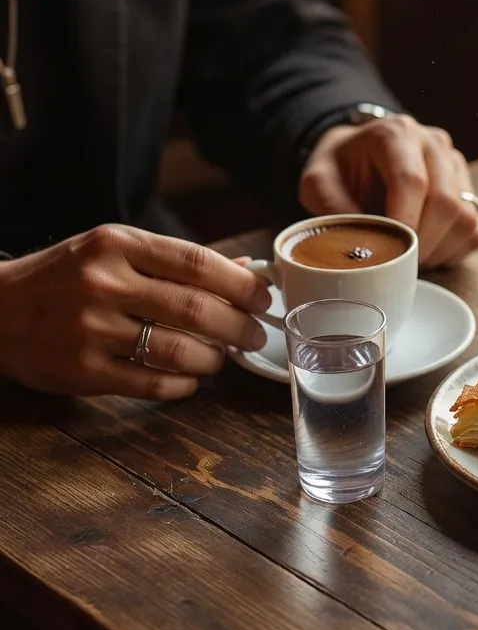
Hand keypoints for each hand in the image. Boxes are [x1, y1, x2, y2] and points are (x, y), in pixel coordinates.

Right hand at [0, 225, 269, 398]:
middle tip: (253, 336)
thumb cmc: (63, 277)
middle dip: (239, 327)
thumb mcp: (111, 251)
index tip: (263, 299)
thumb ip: (173, 261)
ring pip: (179, 350)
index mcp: (116, 245)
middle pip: (197, 309)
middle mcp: (104, 283)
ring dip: (213, 359)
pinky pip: (152, 383)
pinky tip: (189, 380)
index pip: (197, 262)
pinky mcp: (82, 371)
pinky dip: (183, 385)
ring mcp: (91, 329)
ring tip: (220, 359)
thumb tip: (241, 271)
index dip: (241, 285)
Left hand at [299, 115, 477, 266]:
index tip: (390, 252)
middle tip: (399, 264)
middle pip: (445, 201)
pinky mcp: (469, 192)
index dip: (403, 222)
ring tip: (410, 260)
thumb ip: (331, 208)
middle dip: (422, 243)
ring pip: (465, 219)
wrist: (361, 157)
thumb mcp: (318, 182)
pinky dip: (453, 252)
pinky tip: (427, 253)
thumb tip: (357, 247)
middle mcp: (434, 145)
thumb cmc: (342, 169)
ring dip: (438, 250)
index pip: (412, 180)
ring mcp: (456, 168)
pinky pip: (475, 232)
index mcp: (396, 134)